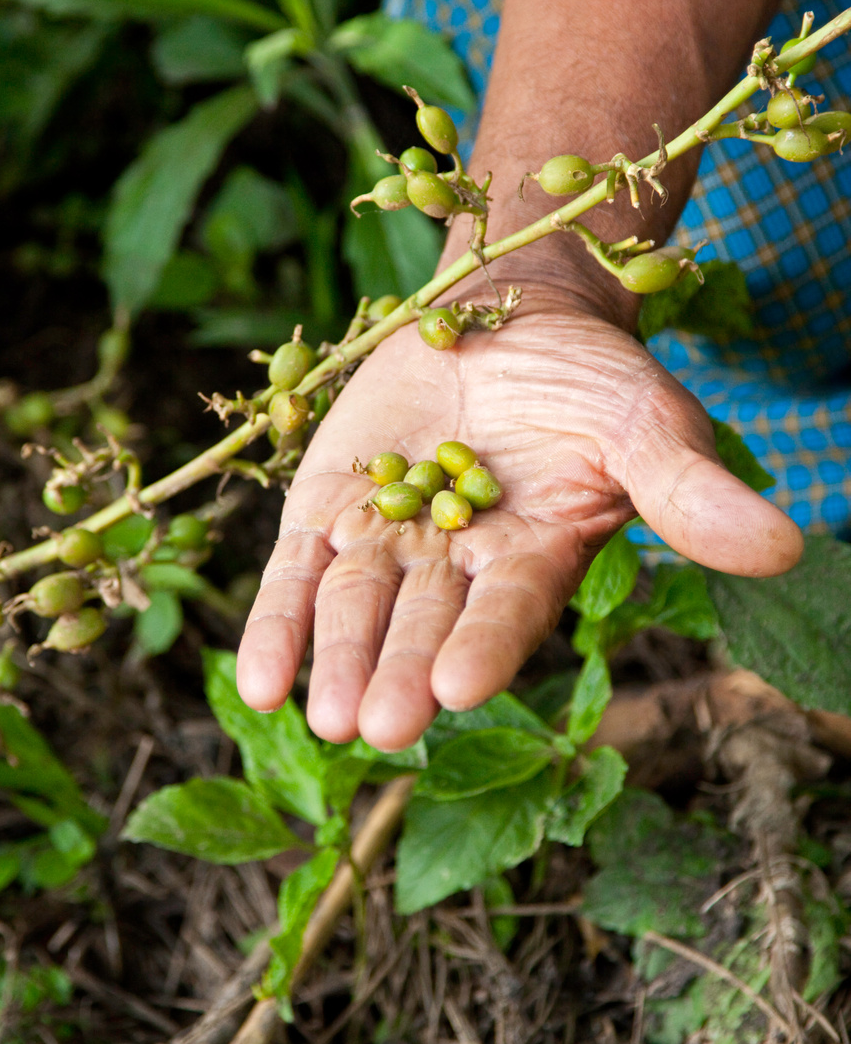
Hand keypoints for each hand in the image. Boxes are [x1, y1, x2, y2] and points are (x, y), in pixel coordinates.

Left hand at [236, 283, 801, 750]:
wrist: (506, 318)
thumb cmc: (588, 380)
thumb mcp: (644, 424)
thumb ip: (689, 490)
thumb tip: (785, 548)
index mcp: (536, 559)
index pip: (509, 610)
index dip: (486, 643)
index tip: (459, 683)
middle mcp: (458, 568)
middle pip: (422, 626)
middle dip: (399, 673)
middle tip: (376, 725)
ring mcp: (388, 544)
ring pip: (355, 611)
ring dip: (335, 660)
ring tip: (320, 712)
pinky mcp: (330, 512)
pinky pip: (298, 575)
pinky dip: (278, 622)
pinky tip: (258, 681)